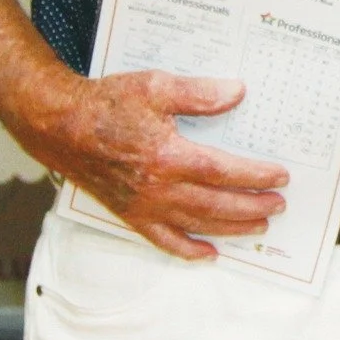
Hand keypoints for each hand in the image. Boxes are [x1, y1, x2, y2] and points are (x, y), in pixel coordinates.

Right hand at [23, 70, 288, 260]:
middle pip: (217, 204)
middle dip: (253, 206)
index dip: (256, 176)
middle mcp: (158, 187)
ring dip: (232, 228)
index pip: (224, 172)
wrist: (59, 126)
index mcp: (168, 155)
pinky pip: (163, 240)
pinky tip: (209, 254)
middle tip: (279, 204)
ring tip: (259, 225)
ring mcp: (144, 206)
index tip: (280, 176)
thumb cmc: (106, 104)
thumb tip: (237, 93)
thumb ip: (199, 93)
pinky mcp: (130, 215)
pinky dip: (188, 250)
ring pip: (198, 224)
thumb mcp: (155, 85)